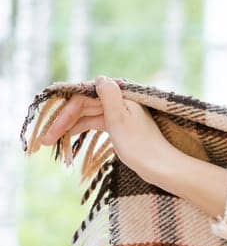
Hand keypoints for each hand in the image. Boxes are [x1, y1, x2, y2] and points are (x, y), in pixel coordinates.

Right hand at [30, 76, 177, 185]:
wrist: (162, 168)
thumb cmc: (141, 146)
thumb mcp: (121, 119)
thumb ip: (109, 97)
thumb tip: (101, 78)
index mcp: (120, 96)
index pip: (83, 99)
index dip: (65, 113)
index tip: (51, 130)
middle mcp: (120, 102)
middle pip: (84, 106)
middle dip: (64, 122)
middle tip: (46, 140)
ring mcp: (120, 114)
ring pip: (88, 115)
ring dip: (70, 127)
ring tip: (53, 142)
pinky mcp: (121, 127)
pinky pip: (96, 123)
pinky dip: (83, 129)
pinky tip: (70, 136)